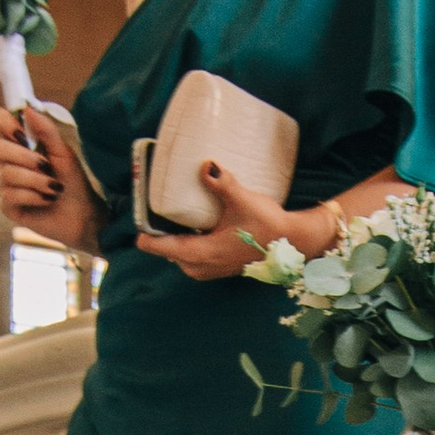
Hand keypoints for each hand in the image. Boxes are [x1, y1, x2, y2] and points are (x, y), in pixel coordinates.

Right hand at [0, 105, 97, 252]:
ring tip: (54, 187)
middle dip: (25, 157)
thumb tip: (27, 108)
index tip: (23, 131)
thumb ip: (46, 130)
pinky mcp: (8, 206)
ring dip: (37, 180)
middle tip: (46, 165)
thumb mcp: (63, 152)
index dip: (4, 122)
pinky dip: (34, 196)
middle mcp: (8, 161)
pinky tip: (47, 199)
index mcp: (20, 143)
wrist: (83, 214)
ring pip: (7, 174)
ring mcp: (6, 184)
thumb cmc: (73, 181)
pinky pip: (11, 195)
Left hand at [135, 164, 329, 283]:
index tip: (139, 224)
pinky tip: (198, 228)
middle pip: (170, 253)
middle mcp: (203, 266)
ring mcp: (213, 270)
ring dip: (178, 242)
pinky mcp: (222, 268)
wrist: (295, 243)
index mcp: (203, 253)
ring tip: (176, 219)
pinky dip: (191, 246)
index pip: (163, 248)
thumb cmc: (269, 225)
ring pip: (183, 258)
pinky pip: (195, 259)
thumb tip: (206, 165)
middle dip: (163, 237)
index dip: (148, 237)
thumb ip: (222, 183)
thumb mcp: (243, 201)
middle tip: (158, 213)